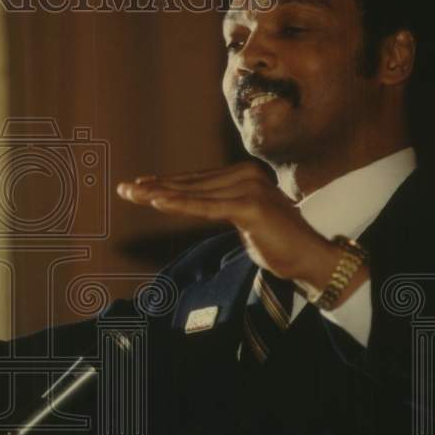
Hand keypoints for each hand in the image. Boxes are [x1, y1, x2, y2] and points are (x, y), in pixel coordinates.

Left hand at [117, 162, 365, 297]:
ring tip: (133, 194)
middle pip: (190, 184)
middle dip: (155, 187)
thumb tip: (197, 202)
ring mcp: (248, 188)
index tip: (139, 185)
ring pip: (194, 194)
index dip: (166, 184)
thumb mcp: (244, 220)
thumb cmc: (278, 244)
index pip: (196, 181)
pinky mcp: (249, 207)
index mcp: (243, 176)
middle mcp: (245, 176)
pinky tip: (157, 202)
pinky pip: (206, 208)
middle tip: (124, 189)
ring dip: (159, 195)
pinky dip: (180, 205)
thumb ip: (223, 207)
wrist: (310, 258)